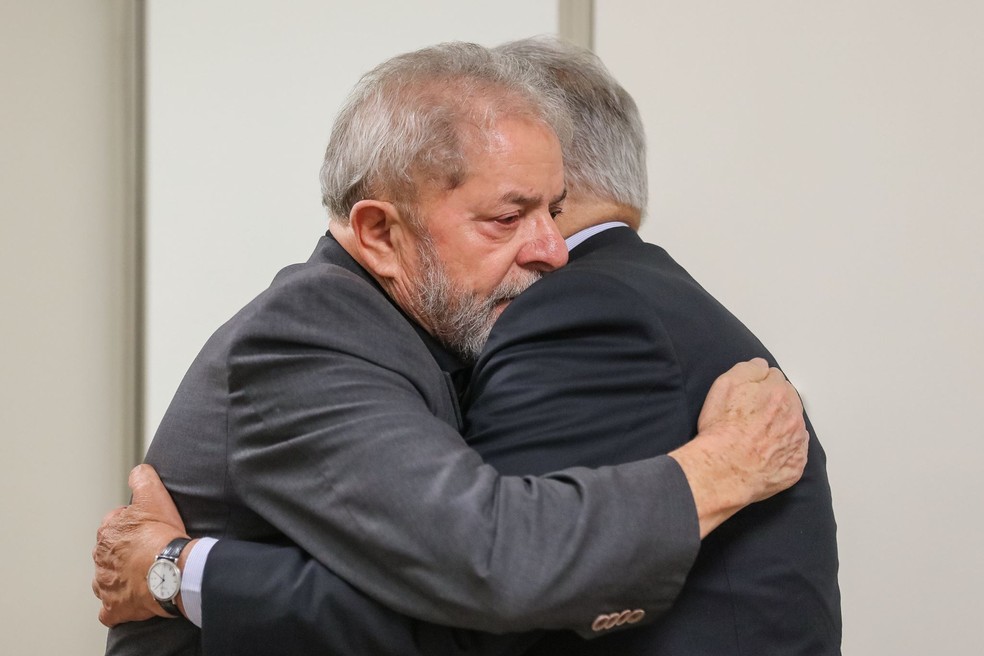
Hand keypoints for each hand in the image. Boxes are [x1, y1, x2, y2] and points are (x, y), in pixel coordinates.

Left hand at [92, 464, 188, 626]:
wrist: (171, 570)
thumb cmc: (162, 536)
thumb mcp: (154, 496)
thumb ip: (142, 479)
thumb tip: (137, 471)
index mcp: (108, 532)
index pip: (115, 523)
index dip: (134, 524)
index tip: (149, 527)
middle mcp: (101, 558)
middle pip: (111, 551)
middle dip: (126, 550)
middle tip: (150, 550)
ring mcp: (106, 584)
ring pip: (107, 579)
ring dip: (120, 577)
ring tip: (143, 574)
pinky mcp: (114, 606)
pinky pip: (110, 610)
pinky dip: (117, 606)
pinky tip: (130, 601)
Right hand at [670, 358, 808, 536]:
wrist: (724, 468)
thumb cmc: (722, 429)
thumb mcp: (726, 384)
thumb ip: (748, 369)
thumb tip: (760, 366)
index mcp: (779, 393)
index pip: (775, 379)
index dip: (760, 386)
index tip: (750, 395)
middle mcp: (793, 416)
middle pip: (788, 402)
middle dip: (774, 405)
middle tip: (752, 416)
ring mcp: (796, 442)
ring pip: (793, 427)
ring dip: (781, 427)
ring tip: (757, 436)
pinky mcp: (795, 466)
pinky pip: (794, 453)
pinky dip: (783, 451)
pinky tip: (764, 453)